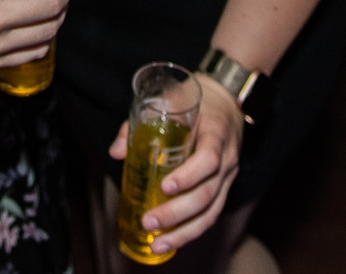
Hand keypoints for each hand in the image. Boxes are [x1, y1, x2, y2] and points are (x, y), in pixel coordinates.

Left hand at [106, 73, 242, 255]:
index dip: (188, 176)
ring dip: (184, 232)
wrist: (226, 101)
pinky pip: (211, 215)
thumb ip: (141, 122)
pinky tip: (171, 241)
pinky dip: (191, 231)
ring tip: (158, 244)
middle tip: (149, 221)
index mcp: (216, 133)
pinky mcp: (223, 188)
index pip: (209, 159)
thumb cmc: (194, 102)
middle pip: (207, 193)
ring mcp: (228, 177)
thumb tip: (117, 152)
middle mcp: (227, 159)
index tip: (165, 186)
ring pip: (211, 212)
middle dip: (177, 212)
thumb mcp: (170, 100)